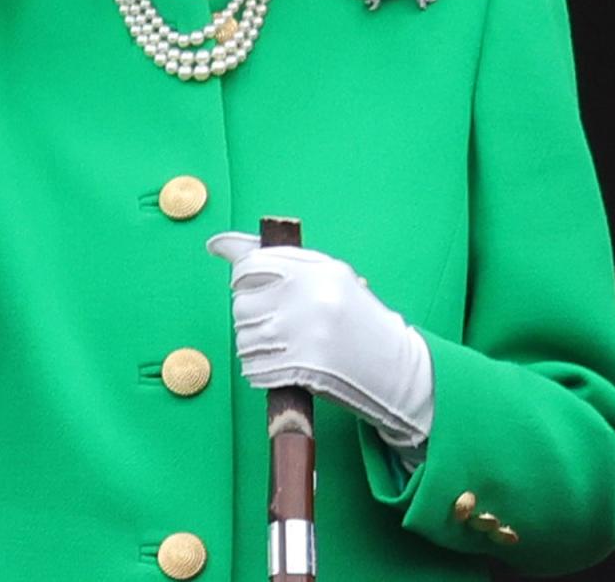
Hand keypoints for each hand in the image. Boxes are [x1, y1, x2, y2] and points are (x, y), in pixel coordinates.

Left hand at [206, 232, 433, 451]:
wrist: (397, 367)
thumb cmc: (355, 319)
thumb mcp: (328, 277)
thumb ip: (278, 261)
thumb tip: (217, 244)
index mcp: (316, 268)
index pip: (251, 264)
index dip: (241, 277)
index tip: (245, 285)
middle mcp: (309, 296)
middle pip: (242, 304)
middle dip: (249, 316)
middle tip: (273, 323)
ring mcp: (305, 332)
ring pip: (244, 338)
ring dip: (252, 346)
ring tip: (280, 347)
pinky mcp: (304, 366)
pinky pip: (254, 368)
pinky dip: (258, 371)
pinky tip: (280, 367)